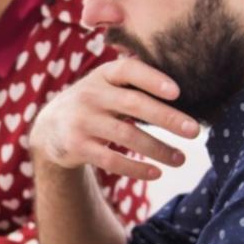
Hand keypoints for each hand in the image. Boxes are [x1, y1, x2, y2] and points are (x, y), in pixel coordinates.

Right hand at [30, 58, 200, 180]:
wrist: (49, 127)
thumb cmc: (93, 102)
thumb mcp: (105, 83)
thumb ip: (133, 79)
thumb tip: (183, 77)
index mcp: (103, 75)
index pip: (129, 71)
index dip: (153, 79)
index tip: (178, 92)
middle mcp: (90, 95)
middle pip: (133, 105)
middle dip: (166, 118)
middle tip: (194, 131)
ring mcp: (82, 122)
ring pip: (126, 136)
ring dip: (158, 149)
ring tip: (181, 159)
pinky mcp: (77, 147)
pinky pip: (111, 160)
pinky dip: (136, 168)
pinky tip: (156, 173)